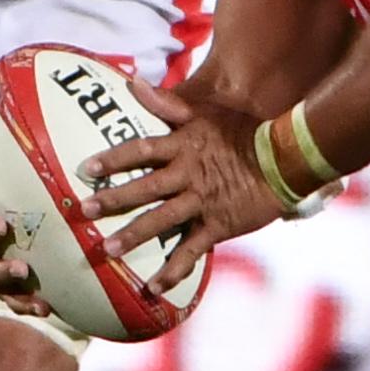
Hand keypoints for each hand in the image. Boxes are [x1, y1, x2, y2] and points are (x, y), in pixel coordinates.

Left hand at [75, 76, 281, 294]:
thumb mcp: (205, 113)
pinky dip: (172, 271)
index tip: (86, 168)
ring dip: (134, 236)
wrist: (285, 160)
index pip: (141, 150)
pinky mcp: (217, 226)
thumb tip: (132, 82)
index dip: (113, 159)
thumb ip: (167, 102)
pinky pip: (191, 252)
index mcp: (183, 147)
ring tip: (107, 249)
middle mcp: (188, 175)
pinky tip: (153, 288)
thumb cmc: (244, 132)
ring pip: (162, 221)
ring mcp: (202, 203)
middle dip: (113, 199)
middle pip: (144, 188)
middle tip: (85, 210)